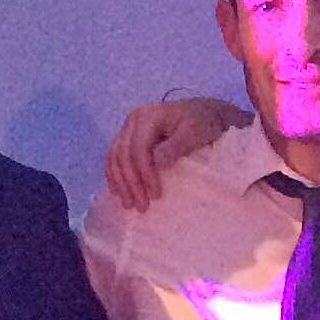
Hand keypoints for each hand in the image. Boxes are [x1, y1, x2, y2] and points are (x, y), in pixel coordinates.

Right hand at [103, 95, 246, 211]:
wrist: (204, 112)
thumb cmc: (202, 123)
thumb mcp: (194, 134)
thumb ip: (174, 148)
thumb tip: (156, 164)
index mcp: (149, 116)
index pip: (139, 148)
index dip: (144, 173)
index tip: (155, 195)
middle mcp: (134, 120)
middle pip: (123, 154)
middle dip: (131, 182)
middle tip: (141, 207)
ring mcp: (129, 128)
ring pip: (115, 156)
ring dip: (120, 182)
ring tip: (128, 204)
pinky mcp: (129, 137)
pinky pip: (115, 156)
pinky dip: (115, 174)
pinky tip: (117, 191)